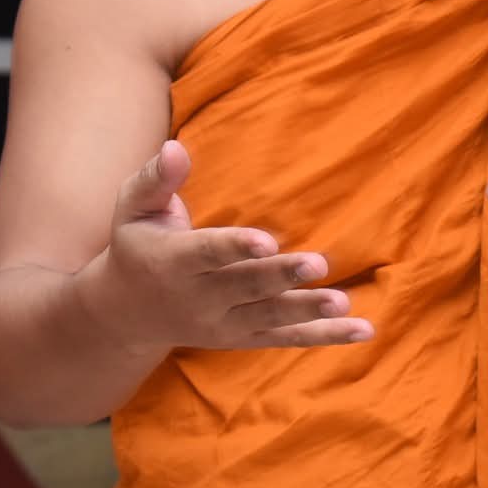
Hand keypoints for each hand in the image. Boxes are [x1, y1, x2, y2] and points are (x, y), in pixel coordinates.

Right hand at [81, 140, 371, 352]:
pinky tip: (363, 330)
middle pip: (246, 287)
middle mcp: (199, 299)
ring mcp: (223, 324)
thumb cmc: (137, 247)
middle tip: (319, 265)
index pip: (208, 253)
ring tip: (344, 304)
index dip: (236, 247)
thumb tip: (176, 147)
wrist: (124, 315)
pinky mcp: (244, 339)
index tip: (267, 241)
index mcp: (172, 262)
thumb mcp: (133, 210)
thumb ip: (156, 180)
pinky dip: (325, 336)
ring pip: (269, 319)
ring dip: (308, 311)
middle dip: (281, 277)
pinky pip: (287, 339)